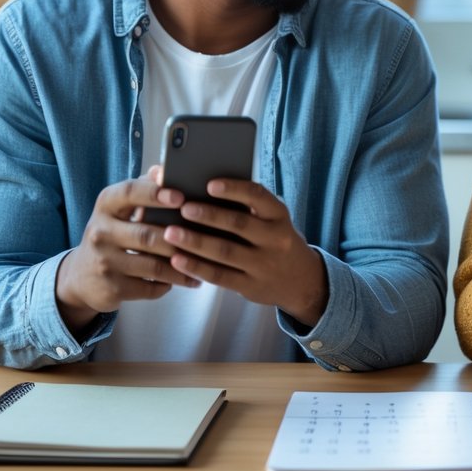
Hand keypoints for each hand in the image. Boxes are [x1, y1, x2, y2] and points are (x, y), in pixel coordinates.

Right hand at [56, 168, 200, 333]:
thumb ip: (143, 188)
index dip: (156, 194)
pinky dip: (171, 284)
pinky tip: (187, 279)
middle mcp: (100, 232)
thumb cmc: (112, 233)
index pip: (130, 193)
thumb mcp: (120, 208)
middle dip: (179, 238)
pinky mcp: (112, 288)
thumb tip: (165, 168)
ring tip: (205, 263)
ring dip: (182, 266)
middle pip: (147, 235)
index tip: (181, 196)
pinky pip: (151, 288)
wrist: (81, 277)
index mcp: (106, 205)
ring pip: (153, 265)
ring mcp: (105, 263)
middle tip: (207, 238)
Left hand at [161, 178, 328, 327]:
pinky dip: (196, 267)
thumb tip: (203, 186)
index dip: (234, 189)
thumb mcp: (273, 219)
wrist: (301, 280)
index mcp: (279, 215)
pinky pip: (220, 276)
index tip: (209, 184)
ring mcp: (263, 265)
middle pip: (239, 225)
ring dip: (195, 242)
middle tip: (183, 208)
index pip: (258, 197)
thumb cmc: (275, 239)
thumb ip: (248, 206)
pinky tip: (176, 259)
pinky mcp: (250, 286)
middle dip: (209, 216)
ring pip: (225, 252)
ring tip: (170, 233)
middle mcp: (275, 239)